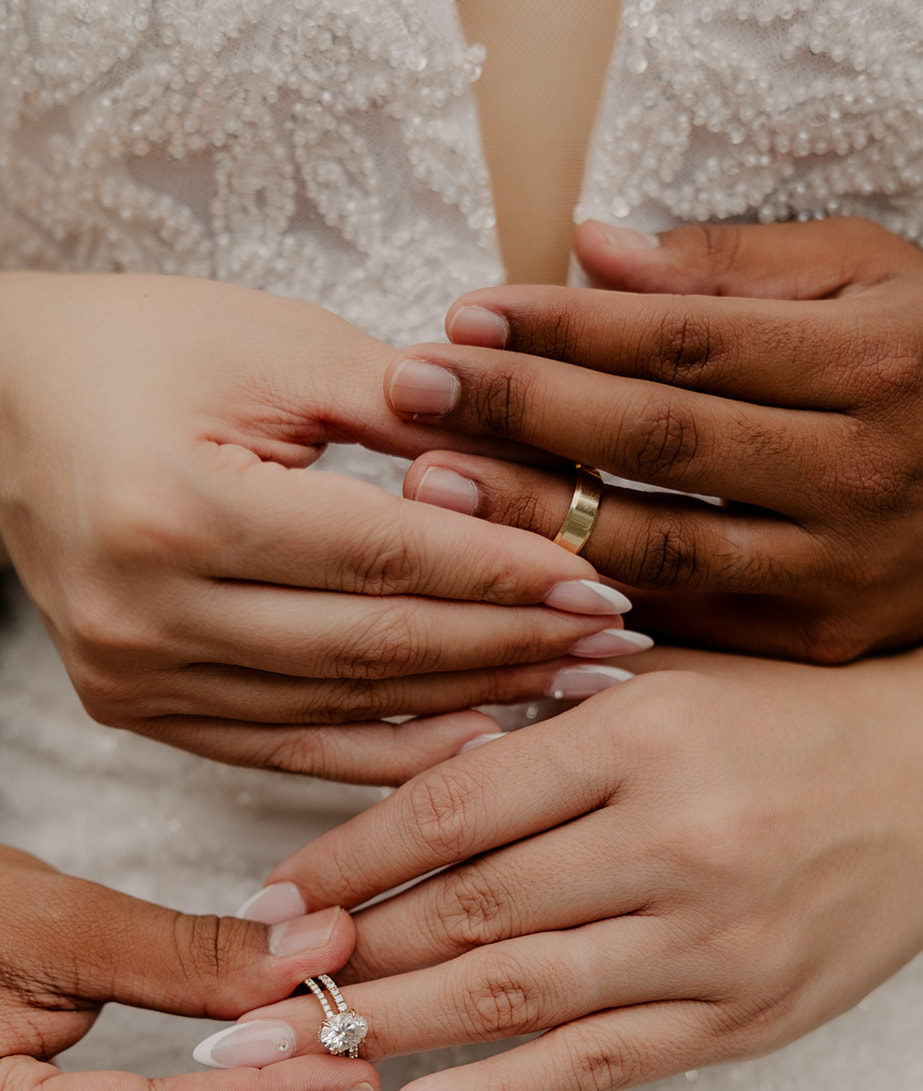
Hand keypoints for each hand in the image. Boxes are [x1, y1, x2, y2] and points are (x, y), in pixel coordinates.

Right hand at [0, 272, 616, 785]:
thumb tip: (527, 468)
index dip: (504, 576)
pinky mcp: (133, 708)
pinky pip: (283, 748)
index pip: (385, 558)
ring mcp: (132, 675)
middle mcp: (146, 612)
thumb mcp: (272, 343)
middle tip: (611, 650)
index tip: (603, 587)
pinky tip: (471, 741)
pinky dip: (381, 749)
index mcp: (176, 507)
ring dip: (462, 703)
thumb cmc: (141, 347)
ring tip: (565, 690)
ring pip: (337, 710)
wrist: (4, 405)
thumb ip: (400, 408)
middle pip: (372, 648)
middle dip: (505, 648)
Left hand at [220, 646, 922, 1090]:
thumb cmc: (783, 721)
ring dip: (386, 1035)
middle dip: (342, 964)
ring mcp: (712, 942)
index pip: (456, 808)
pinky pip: (594, 1071)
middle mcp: (677, 838)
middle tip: (239, 1006)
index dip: (347, 862)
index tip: (272, 905)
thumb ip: (533, 714)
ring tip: (286, 1063)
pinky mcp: (742, 1022)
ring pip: (516, 998)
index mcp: (644, 734)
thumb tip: (394, 771)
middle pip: (471, 912)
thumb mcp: (662, 682)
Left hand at [384, 217, 922, 663]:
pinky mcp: (819, 642)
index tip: (465, 316)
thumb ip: (732, 264)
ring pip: (658, 549)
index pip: (686, 342)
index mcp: (877, 362)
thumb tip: (592, 248)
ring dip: (531, 518)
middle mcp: (862, 474)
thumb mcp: (867, 279)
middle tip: (414, 391)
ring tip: (433, 483)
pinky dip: (592, 594)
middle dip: (521, 414)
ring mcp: (841, 573)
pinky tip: (508, 567)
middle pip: (658, 443)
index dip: (565, 328)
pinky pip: (685, 625)